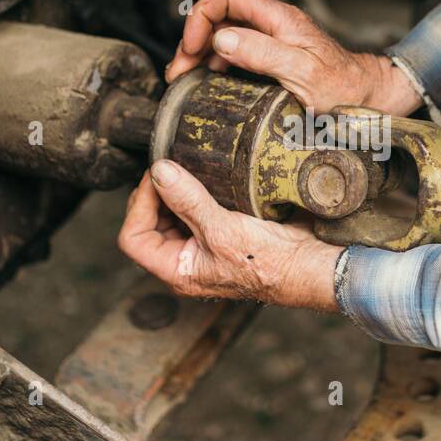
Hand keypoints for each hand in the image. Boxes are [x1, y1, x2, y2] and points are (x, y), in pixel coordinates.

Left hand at [118, 158, 344, 310]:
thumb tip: (160, 172)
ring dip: (175, 191)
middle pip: (148, 223)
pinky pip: (195, 206)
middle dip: (156, 195)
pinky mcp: (220, 228)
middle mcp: (185, 259)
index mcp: (176, 270)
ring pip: (170, 213)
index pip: (133, 238)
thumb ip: (187, 200)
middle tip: (171, 169)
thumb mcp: (221, 230)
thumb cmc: (267, 262)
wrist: (307, 263)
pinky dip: (195, 189)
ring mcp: (202, 245)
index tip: (156, 179)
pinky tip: (206, 175)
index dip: (139, 206)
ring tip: (187, 170)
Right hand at [165, 0, 421, 115]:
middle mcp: (273, 26)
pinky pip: (235, 55)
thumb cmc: (346, 89)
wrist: (371, 100)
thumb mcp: (304, 73)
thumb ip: (264, 53)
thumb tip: (222, 38)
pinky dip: (216, 68)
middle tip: (180, 73)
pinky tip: (210, 87)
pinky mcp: (272, 60)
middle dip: (192, 40)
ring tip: (187, 82)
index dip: (201, 17)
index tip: (192, 49)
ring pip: (223, 36)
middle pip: (219, 16)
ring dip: (200, 57)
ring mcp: (272, 42)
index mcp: (279, 19)